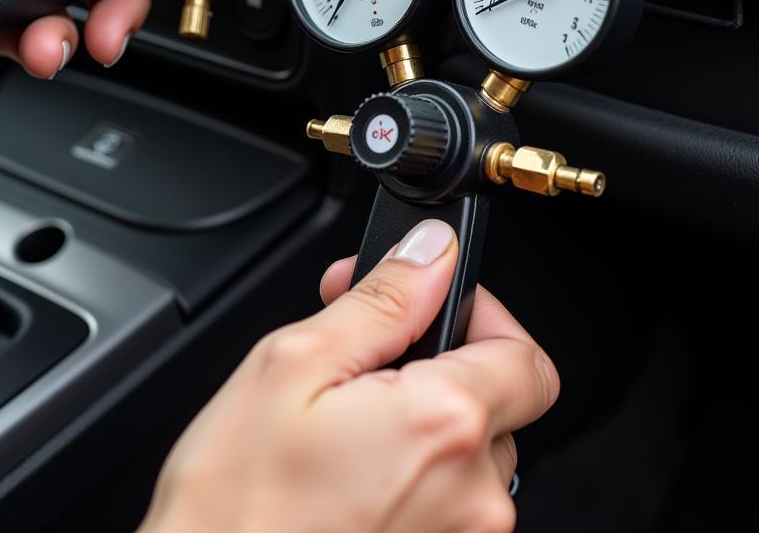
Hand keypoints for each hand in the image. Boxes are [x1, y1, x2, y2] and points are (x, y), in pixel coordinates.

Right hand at [140, 220, 558, 532]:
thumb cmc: (235, 505)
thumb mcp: (292, 364)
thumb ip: (381, 300)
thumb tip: (432, 253)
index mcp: (443, 427)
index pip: (523, 355)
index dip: (478, 315)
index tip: (427, 306)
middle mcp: (473, 497)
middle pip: (497, 402)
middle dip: (435, 363)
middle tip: (360, 353)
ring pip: (469, 454)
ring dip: (420, 421)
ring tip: (344, 419)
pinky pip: (446, 501)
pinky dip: (410, 471)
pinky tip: (348, 466)